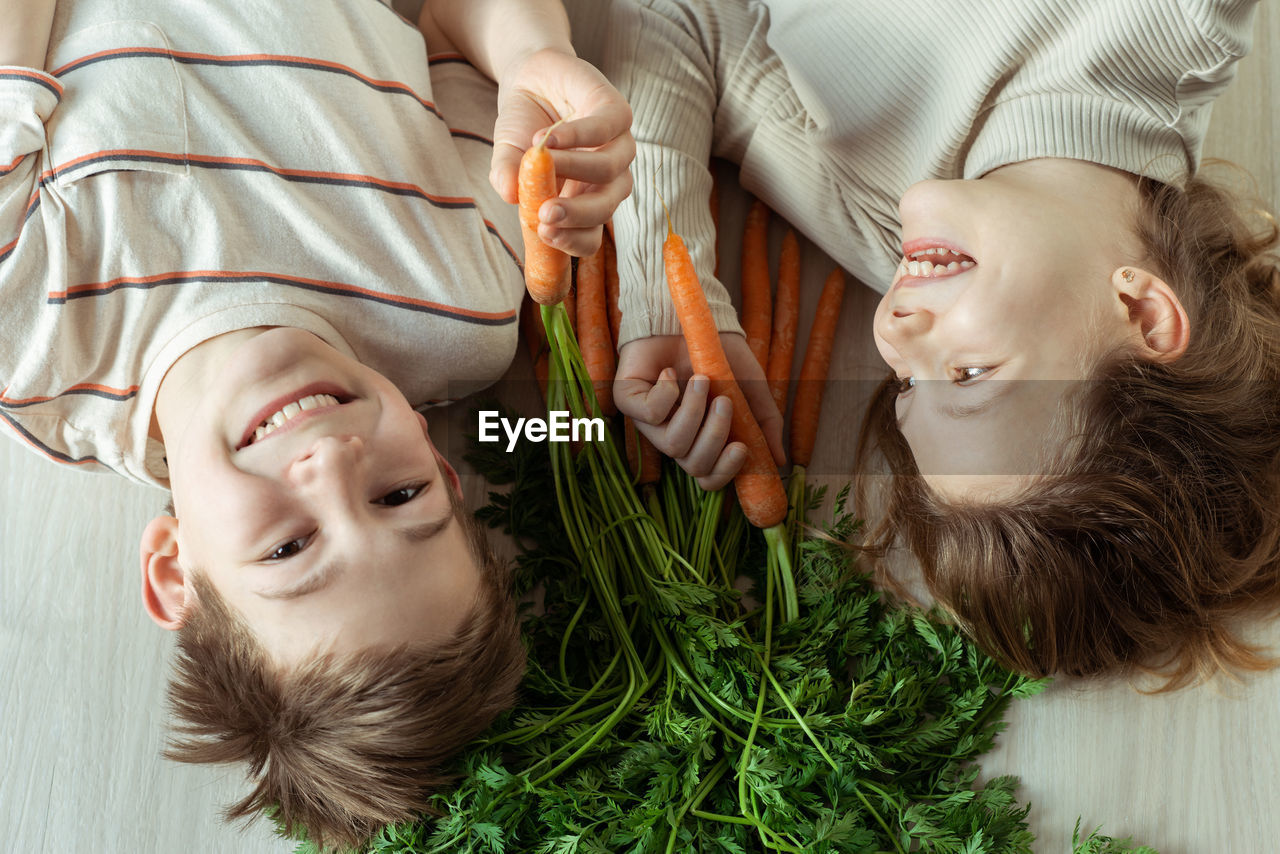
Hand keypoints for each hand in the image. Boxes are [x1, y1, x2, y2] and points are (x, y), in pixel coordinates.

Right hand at [489, 48, 634, 256]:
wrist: (530, 77)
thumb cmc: (523, 125)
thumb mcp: (508, 154)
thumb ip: (508, 175)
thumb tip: (507, 193)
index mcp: (585, 201)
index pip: (590, 237)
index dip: (571, 241)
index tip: (544, 235)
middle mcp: (608, 179)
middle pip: (604, 209)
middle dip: (576, 215)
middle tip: (544, 214)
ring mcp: (618, 146)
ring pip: (606, 171)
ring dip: (571, 168)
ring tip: (538, 158)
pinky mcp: (617, 112)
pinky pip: (602, 130)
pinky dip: (575, 136)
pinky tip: (546, 138)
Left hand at [614, 333, 784, 490]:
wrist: (693, 316)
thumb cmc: (719, 353)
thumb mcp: (750, 388)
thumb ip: (764, 422)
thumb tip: (778, 460)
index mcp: (700, 438)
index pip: (708, 475)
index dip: (724, 471)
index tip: (743, 447)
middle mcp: (674, 435)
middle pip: (693, 465)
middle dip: (714, 436)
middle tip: (724, 402)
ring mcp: (648, 422)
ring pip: (672, 444)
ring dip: (693, 411)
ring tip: (701, 378)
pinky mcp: (627, 400)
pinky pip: (648, 414)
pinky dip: (666, 393)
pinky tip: (670, 373)